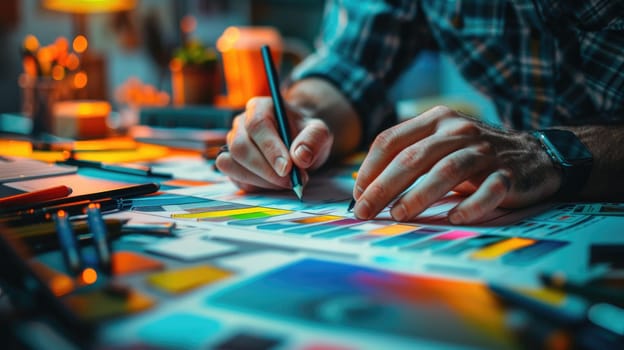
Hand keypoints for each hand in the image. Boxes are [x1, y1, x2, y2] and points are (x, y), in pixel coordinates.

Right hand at [216, 97, 332, 191]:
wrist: (299, 144)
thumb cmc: (305, 135)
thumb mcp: (319, 132)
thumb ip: (313, 139)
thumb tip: (300, 157)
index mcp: (259, 107)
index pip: (257, 125)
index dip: (270, 148)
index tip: (287, 168)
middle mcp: (241, 124)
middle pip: (240, 147)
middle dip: (266, 170)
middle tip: (291, 181)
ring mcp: (232, 144)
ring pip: (233, 164)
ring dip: (261, 180)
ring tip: (286, 182)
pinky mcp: (231, 164)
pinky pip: (236, 179)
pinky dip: (256, 186)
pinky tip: (275, 184)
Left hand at [352, 106, 560, 223]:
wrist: (536, 153)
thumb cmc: (474, 154)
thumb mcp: (440, 144)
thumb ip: (408, 156)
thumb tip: (365, 189)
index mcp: (435, 121)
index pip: (391, 140)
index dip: (369, 169)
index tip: (357, 196)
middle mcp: (458, 130)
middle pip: (412, 157)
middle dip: (383, 186)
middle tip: (364, 211)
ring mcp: (485, 151)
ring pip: (446, 171)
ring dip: (419, 195)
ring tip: (398, 214)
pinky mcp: (509, 174)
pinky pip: (488, 190)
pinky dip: (470, 205)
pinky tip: (454, 218)